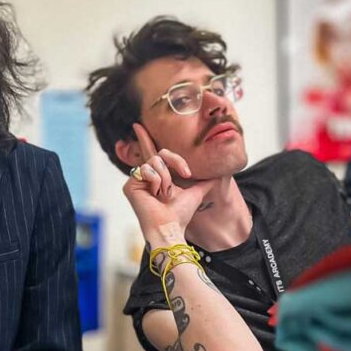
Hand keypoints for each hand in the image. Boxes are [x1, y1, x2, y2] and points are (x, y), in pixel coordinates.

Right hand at [123, 123, 214, 243]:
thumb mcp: (196, 193)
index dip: (144, 138)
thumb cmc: (180, 213)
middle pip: (161, 154)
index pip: (152, 153)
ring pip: (155, 162)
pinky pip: (146, 170)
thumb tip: (219, 175)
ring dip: (166, 178)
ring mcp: (137, 180)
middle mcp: (146, 176)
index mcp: (158, 176)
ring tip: (164, 194)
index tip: (138, 124)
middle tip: (181, 178)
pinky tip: (155, 195)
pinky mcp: (130, 185)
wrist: (171, 225)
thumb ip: (205, 182)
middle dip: (175, 163)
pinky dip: (156, 182)